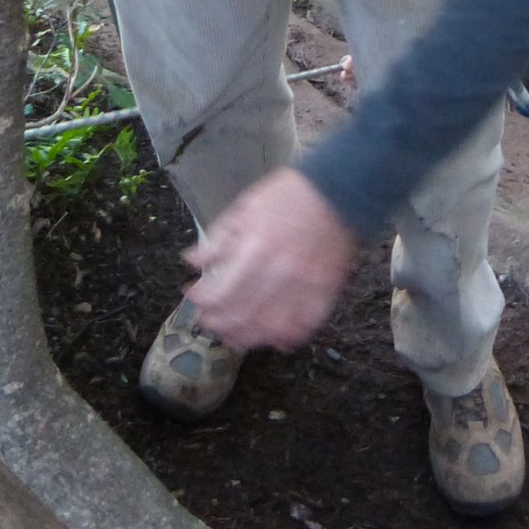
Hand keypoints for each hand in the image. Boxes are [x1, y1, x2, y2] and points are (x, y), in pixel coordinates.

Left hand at [184, 168, 357, 351]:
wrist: (337, 189)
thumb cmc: (287, 196)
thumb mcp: (244, 208)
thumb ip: (218, 239)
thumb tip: (190, 261)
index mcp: (254, 250)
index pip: (220, 293)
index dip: (201, 301)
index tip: (193, 297)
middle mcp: (277, 274)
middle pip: (241, 316)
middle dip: (218, 324)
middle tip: (207, 321)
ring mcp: (304, 287)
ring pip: (270, 328)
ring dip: (247, 338)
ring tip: (233, 336)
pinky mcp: (325, 292)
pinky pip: (304, 325)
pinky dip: (286, 337)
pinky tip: (273, 339)